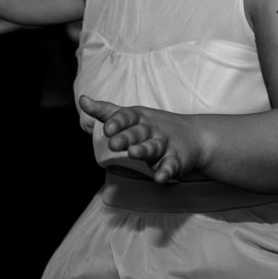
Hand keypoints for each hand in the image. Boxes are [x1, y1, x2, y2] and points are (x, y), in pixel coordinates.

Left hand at [80, 95, 206, 183]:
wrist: (195, 137)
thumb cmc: (153, 127)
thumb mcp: (131, 116)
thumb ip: (105, 111)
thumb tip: (82, 100)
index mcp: (139, 118)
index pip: (127, 116)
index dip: (117, 121)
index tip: (107, 128)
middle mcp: (151, 130)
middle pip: (138, 132)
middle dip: (126, 137)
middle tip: (114, 143)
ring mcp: (165, 145)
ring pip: (153, 147)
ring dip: (144, 150)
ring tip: (133, 153)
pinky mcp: (176, 161)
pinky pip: (170, 166)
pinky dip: (166, 172)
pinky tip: (160, 178)